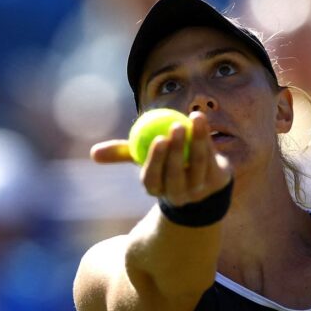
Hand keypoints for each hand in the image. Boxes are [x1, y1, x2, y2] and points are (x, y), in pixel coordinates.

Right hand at [91, 112, 232, 205]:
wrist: (200, 180)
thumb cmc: (164, 164)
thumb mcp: (143, 158)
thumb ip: (121, 153)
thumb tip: (93, 153)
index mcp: (156, 188)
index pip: (152, 179)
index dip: (155, 161)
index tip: (158, 138)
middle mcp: (177, 193)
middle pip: (175, 174)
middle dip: (176, 150)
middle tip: (175, 125)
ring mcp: (198, 190)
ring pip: (197, 164)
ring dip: (197, 139)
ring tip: (194, 116)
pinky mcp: (217, 181)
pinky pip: (211, 157)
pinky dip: (206, 137)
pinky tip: (200, 120)